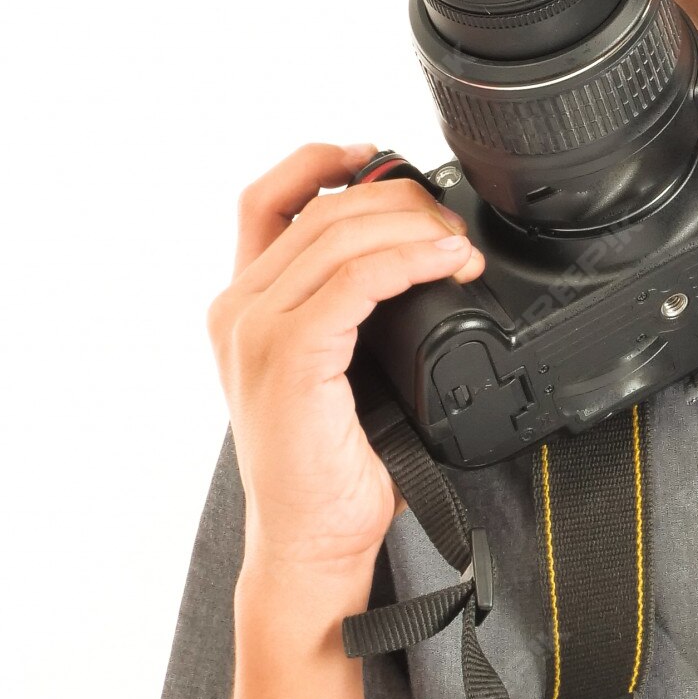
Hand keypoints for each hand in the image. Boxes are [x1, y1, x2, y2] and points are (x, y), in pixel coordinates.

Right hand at [207, 143, 485, 592]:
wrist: (311, 544)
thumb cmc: (332, 470)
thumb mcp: (337, 372)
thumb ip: (351, 313)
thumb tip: (419, 262)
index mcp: (243, 307)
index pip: (268, 199)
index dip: (319, 161)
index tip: (376, 154)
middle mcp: (238, 311)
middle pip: (320, 208)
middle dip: (398, 200)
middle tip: (451, 225)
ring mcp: (256, 332)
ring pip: (340, 235)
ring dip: (414, 228)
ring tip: (459, 247)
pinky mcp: (288, 357)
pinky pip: (354, 282)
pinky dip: (407, 261)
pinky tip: (444, 265)